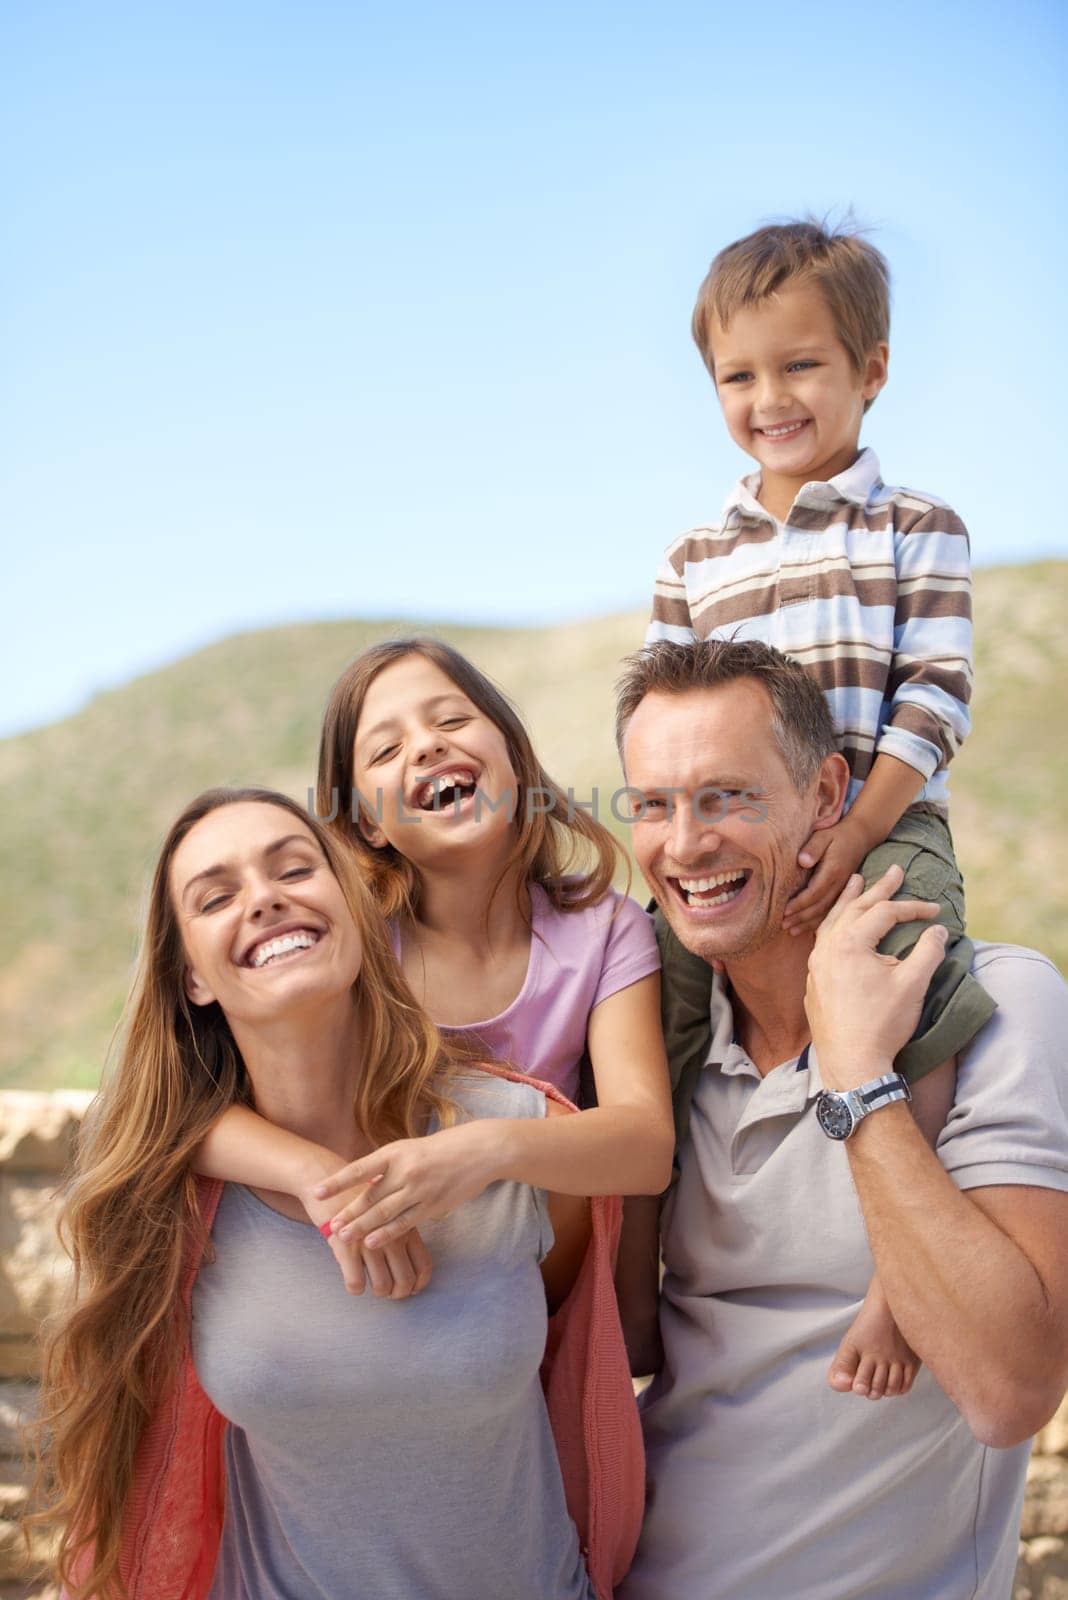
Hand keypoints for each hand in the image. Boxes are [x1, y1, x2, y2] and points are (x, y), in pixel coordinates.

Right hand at [298, 1167, 433, 1298]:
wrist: (325, 1179)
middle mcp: (391, 1234)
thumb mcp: (388, 1206)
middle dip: (398, 1294)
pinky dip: (355, 1288)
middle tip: (389, 1292)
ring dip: (378, 1292)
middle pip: (405, 1280)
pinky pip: (355, 1282)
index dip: (419, 1283)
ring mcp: (369, 1241)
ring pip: (382, 1286)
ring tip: (371, 1287)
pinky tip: (354, 1283)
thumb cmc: (357, 1195)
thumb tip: (412, 1261)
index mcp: (405, 1225)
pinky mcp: (346, 1246)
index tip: (411, 1288)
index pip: (423, 1264)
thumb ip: (401, 1227)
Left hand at [313, 1121, 498, 1249]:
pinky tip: (372, 1242)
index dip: (337, 1181)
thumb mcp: (409, 1148)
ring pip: (385, 1212)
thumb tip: (362, 1179)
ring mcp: (419, 1189)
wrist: (478, 1151)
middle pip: (370, 1195)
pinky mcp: (432, 1205)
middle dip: (347, 1211)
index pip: (359, 1168)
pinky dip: (387, 1233)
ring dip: (362, 1226)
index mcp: (396, 1151)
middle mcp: (405, 1170)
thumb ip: (387, 1165)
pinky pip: (405, 1223)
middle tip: (328, 1224)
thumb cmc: (440, 1149)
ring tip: (343, 1236)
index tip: (316, 1191)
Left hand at [783, 817, 869, 934]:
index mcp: (833, 872)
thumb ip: (812, 848)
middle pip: (819, 907)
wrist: (860, 837)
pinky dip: (819, 922)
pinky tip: (807, 929)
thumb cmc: (836, 835)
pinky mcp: (843, 893)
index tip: (784, 911)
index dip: (799, 904)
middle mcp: (839, 884)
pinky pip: (831, 911)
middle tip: (783, 925)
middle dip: (800, 918)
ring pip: (825, 912)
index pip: (814, 893)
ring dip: (808, 923)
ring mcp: (843, 890)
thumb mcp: (823, 836)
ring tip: (791, 931)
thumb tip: (802, 861)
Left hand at [804, 865, 947, 1092]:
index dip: (913, 909)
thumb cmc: (882, 1024)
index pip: (885, 913)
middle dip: (877, 889)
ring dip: (847, 901)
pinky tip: (838, 926)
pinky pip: (822, 943)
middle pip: (855, 908)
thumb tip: (938, 931)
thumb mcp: (913, 985)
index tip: (935, 911)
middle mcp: (827, 948)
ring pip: (832, 923)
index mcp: (849, 943)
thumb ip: (928, 951)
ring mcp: (816, 966)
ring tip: (855, 882)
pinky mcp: (814, 982)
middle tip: (892, 870)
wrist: (852, 1065)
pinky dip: (834, 926)